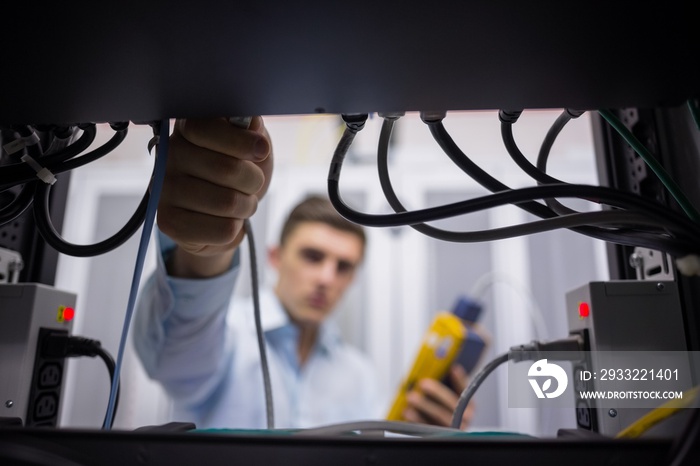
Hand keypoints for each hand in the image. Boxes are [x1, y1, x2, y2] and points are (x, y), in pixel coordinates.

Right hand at [156, 116, 272, 277]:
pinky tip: (224, 220)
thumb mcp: (249, 142)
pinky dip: (236, 228)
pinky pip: (223, 230)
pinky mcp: (169, 222)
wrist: (222, 213)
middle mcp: (168, 156)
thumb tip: (250, 122)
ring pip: (228, 203)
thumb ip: (249, 128)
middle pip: (227, 169)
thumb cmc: (237, 171)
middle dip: (253, 180)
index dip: (242, 141)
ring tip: (240, 202)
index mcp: (186, 129)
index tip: (262, 151)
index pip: (207, 129)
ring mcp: (164, 190)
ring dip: (247, 206)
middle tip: (252, 183)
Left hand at [403, 364, 474, 428]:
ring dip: (424, 406)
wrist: (442, 430)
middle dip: (437, 393)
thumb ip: (443, 382)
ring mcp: (452, 429)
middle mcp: (464, 418)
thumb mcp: (447, 395)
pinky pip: (428, 429)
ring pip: (439, 417)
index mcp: (469, 404)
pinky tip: (407, 412)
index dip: (460, 380)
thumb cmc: (442, 407)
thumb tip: (432, 366)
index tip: (452, 368)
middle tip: (423, 383)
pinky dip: (416, 420)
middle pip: (452, 405)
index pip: (466, 390)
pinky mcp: (439, 437)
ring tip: (411, 397)